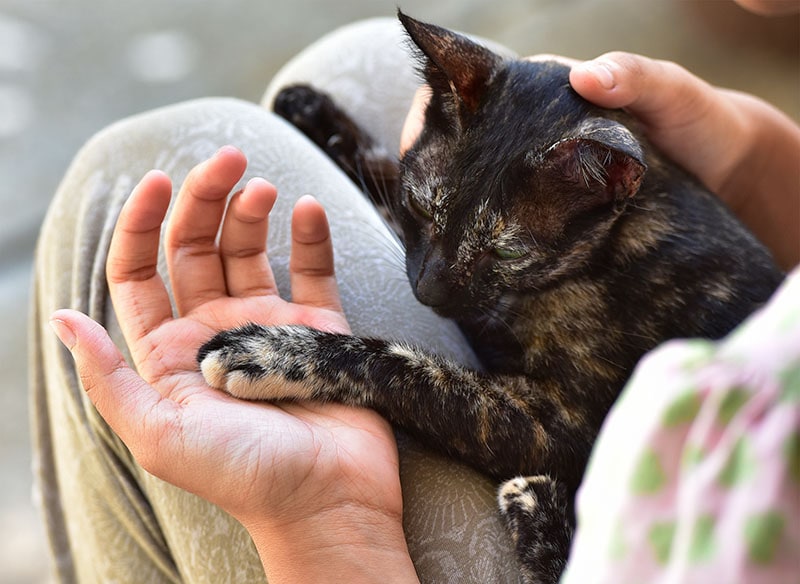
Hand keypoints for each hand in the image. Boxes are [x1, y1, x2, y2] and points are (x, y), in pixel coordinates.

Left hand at [50, 146, 417, 582]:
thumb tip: (63, 316)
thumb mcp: (159, 433)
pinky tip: (305, 209)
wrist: (329, 500)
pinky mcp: (321, 330)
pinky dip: (310, 238)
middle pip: (198, 248)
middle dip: (206, 199)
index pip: (142, 272)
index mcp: (170, 352)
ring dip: (253, 211)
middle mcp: (216, 331)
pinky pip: (313, 272)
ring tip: (263, 188)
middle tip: (229, 160)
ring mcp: (270, 326)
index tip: (159, 181)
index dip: (143, 224)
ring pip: (252, 251)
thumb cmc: (243, 475)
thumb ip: (110, 377)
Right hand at [400, 55, 798, 268]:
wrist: (727, 175)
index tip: (412, 143)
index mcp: (548, 95)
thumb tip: (583, 76)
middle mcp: (534, 134)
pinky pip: (508, 219)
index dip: (433, 113)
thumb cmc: (699, 123)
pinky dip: (485, 234)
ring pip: (479, 186)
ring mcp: (540, 177)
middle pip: (464, 145)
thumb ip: (635, 79)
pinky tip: (470, 255)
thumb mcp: (673, 94)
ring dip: (450, 209)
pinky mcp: (555, 212)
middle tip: (416, 208)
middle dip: (432, 172)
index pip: (473, 92)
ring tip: (430, 239)